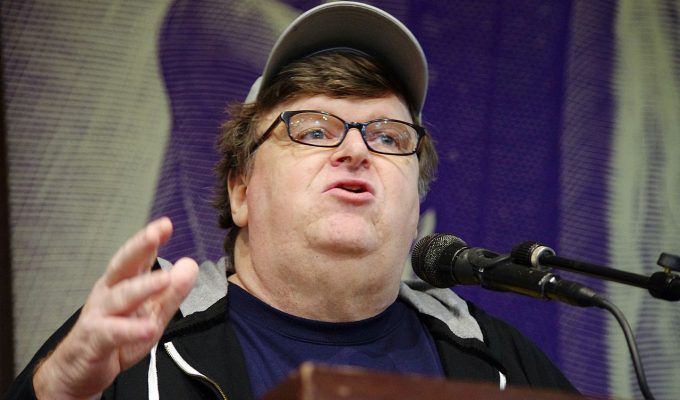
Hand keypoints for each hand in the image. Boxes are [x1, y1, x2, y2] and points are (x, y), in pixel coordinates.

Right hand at [33, 217, 198, 398]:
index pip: (138, 256)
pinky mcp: (95, 339)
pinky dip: (131, 329)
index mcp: (123, 283)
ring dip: (143, 286)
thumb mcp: (151, 315)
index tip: (166, 224)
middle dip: (139, 247)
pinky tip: (148, 328)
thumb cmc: (116, 338)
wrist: (78, 372)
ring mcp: (100, 315)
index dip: (151, 239)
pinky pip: (114, 332)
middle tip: (156, 232)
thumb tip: (191, 265)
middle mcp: (109, 293)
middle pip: (123, 265)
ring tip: (165, 278)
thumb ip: (172, 292)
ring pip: (121, 296)